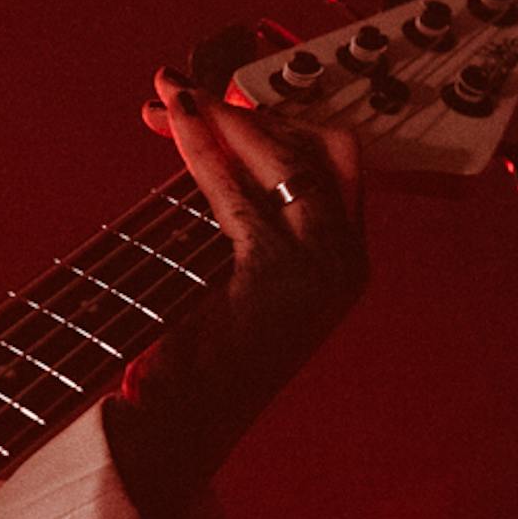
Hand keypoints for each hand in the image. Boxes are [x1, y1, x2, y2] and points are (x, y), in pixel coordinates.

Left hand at [119, 63, 371, 497]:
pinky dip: (203, 147)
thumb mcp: (227, 271)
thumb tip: (203, 138)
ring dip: (222, 117)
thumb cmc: (196, 357)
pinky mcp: (279, 278)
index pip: (332, 160)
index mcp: (344, 261)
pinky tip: (177, 122)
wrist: (178, 429)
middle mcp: (345, 263)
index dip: (276, 117)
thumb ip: (236, 213)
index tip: (216, 94)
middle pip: (317, 148)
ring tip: (171, 93)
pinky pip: (238, 191)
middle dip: (250, 106)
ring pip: (283, 160)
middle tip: (185, 89)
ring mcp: (321, 272)